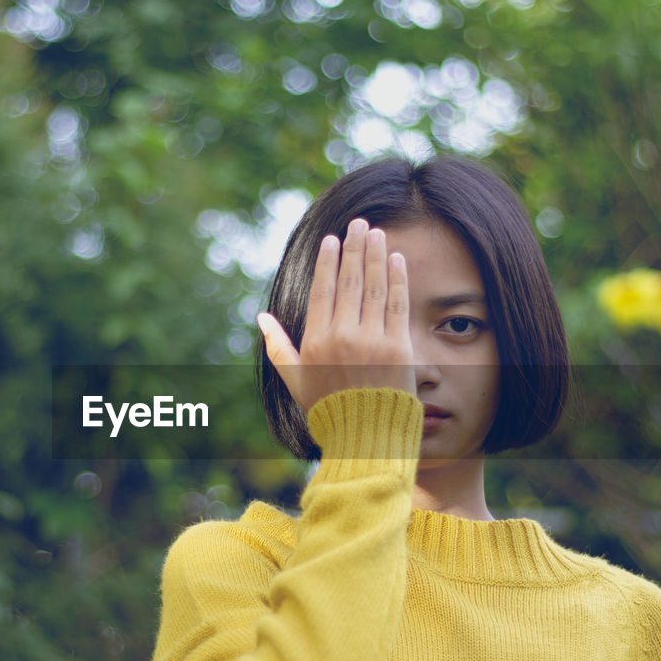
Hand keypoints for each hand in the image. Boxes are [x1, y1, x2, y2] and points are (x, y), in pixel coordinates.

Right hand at [257, 218, 413, 412]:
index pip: (323, 290)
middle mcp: (344, 336)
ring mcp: (373, 340)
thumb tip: (261, 318)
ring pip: (374, 287)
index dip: (329, 261)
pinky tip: (396, 259)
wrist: (366, 436)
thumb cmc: (328, 409)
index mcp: (317, 341)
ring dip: (377, 256)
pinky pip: (397, 304)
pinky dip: (397, 279)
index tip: (333, 240)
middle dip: (355, 248)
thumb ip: (278, 346)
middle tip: (359, 224)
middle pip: (350, 281)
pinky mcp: (399, 347)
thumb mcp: (295, 380)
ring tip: (378, 234)